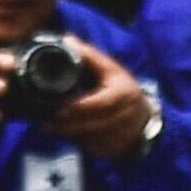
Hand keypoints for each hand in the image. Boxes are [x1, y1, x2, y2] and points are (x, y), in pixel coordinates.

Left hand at [47, 43, 157, 160]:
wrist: (144, 120)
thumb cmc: (124, 89)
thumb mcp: (111, 69)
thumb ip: (89, 56)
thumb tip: (66, 41)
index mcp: (123, 95)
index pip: (99, 104)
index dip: (78, 108)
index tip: (59, 110)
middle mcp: (124, 117)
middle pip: (91, 125)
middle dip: (66, 125)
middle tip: (45, 121)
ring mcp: (119, 136)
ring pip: (88, 138)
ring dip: (68, 134)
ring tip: (50, 126)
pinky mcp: (112, 150)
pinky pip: (90, 148)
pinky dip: (75, 141)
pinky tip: (65, 133)